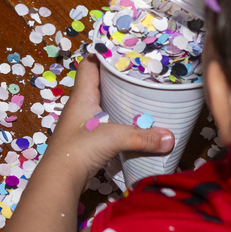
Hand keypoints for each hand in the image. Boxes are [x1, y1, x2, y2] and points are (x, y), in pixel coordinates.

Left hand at [44, 56, 173, 184]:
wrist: (60, 180)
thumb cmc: (79, 149)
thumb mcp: (114, 138)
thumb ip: (142, 137)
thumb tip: (170, 138)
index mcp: (82, 96)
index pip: (89, 65)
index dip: (102, 55)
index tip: (123, 51)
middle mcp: (81, 107)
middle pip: (98, 84)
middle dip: (117, 79)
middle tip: (140, 74)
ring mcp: (83, 125)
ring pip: (102, 105)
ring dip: (118, 102)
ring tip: (141, 97)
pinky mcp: (87, 141)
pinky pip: (105, 125)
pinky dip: (118, 123)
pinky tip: (133, 125)